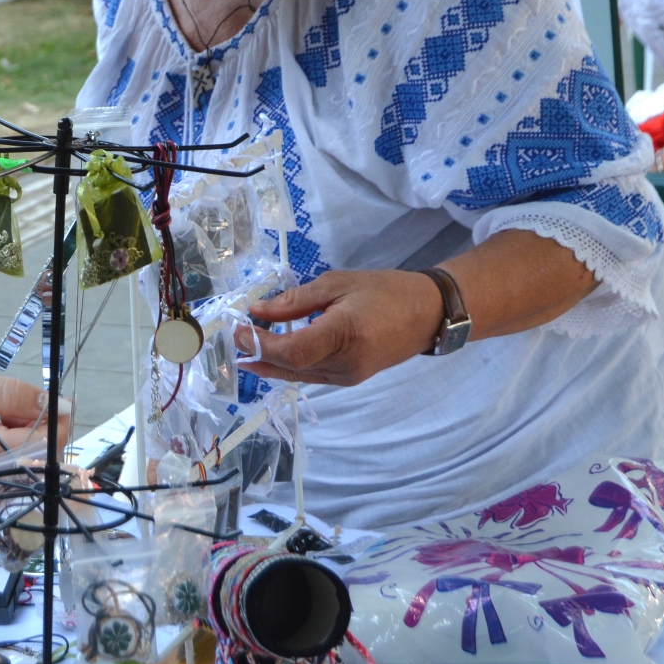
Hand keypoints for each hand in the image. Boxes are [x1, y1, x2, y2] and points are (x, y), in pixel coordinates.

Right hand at [0, 370, 68, 495]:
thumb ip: (9, 394)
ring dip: (22, 445)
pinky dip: (5, 459)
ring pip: (24, 473)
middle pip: (38, 462)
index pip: (43, 445)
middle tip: (9, 409)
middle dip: (37, 431)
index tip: (51, 402)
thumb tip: (53, 403)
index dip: (56, 422)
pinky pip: (4, 481)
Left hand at [239, 270, 442, 386]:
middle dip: (257, 352)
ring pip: (298, 375)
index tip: (237, 329)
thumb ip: (296, 300)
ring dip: (268, 362)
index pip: (292, 352)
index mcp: (345, 334)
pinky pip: (311, 375)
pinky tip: (271, 353)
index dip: (259, 344)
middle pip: (290, 367)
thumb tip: (258, 310)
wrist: (429, 314)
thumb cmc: (385, 291)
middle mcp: (346, 364)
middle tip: (234, 334)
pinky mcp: (351, 379)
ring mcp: (349, 377)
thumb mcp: (338, 284)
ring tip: (244, 344)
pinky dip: (288, 365)